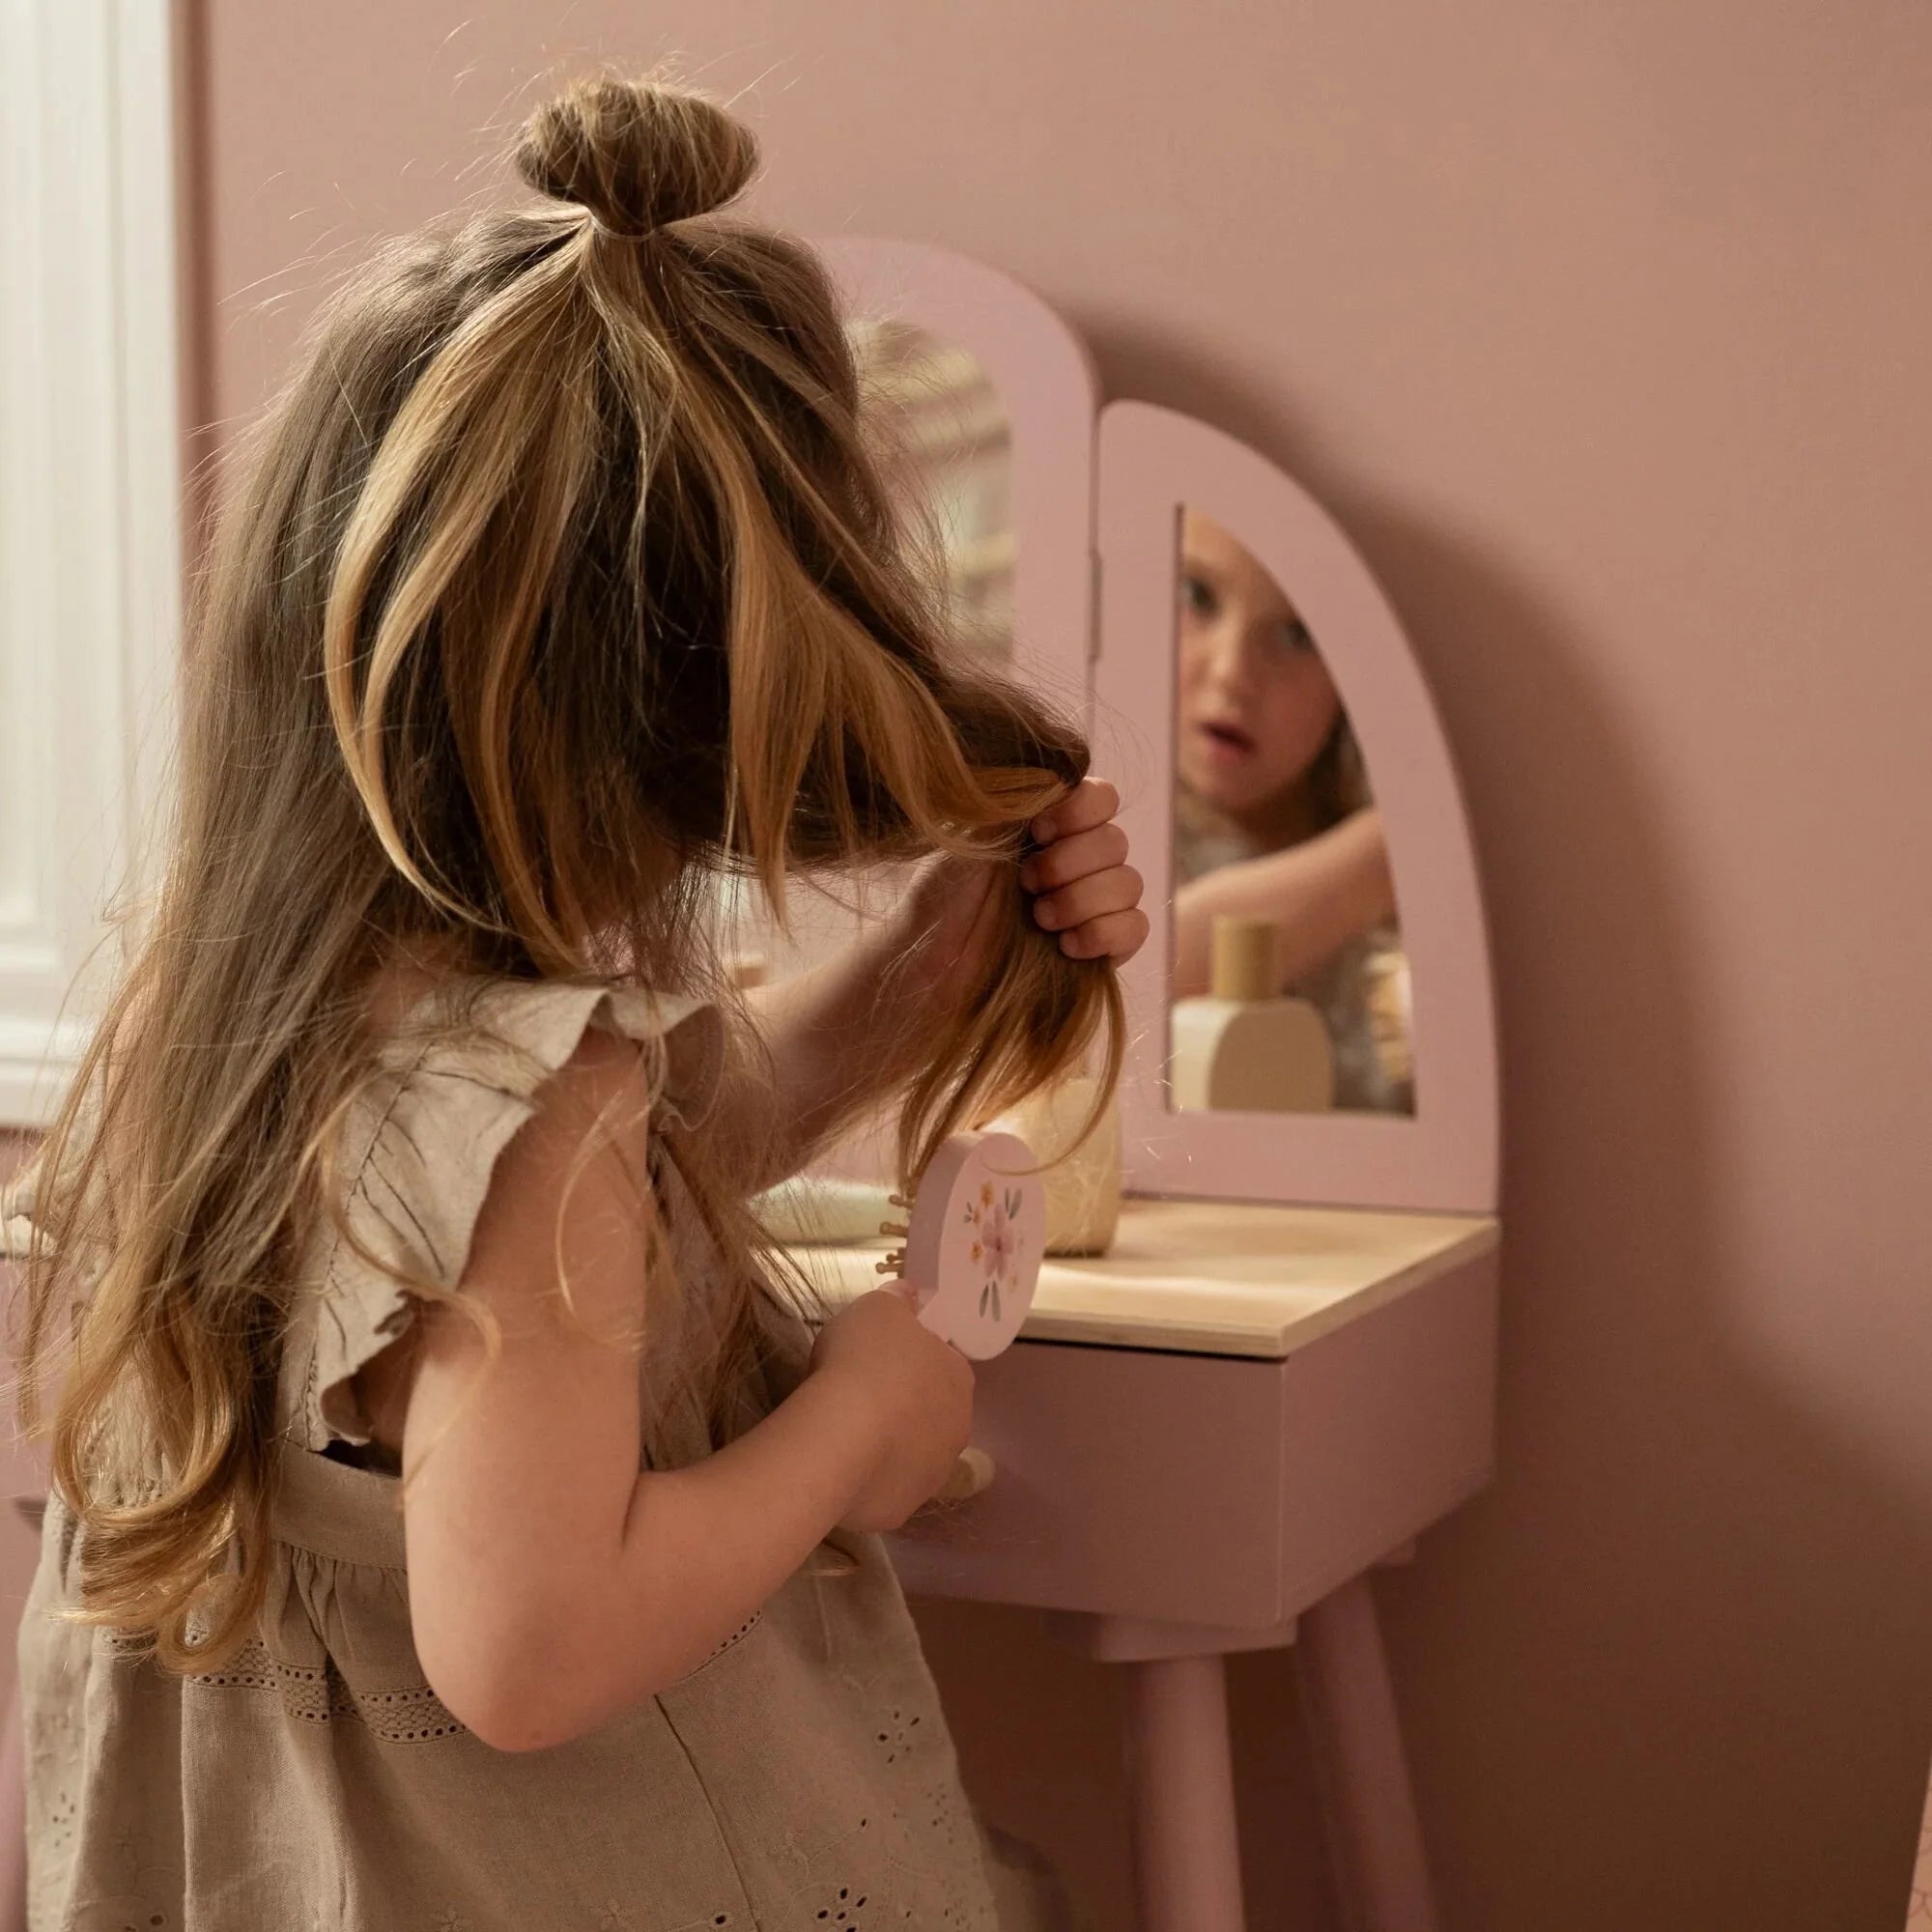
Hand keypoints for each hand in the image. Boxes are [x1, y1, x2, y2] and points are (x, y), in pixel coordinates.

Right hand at [808, 1288, 973, 1531]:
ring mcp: (932, 1474)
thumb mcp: (876, 1308)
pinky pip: (883, 1489)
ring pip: (911, 1456)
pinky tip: (839, 1467)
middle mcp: (957, 1428)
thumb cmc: (863, 1360)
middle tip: (858, 1397)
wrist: (841, 1432)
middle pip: (930, 1413)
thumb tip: (908, 1296)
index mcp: (957, 1377)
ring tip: (844, 1434)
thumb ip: (896, 1300)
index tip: (877, 1359)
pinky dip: (867, 1481)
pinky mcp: (901, 1508)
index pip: (941, 1364)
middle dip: (903, 1407)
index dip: (910, 1360)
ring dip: (887, 1446)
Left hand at [888, 777, 1149, 1003]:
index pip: (1103, 798)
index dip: (1079, 812)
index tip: (1037, 833)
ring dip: (1081, 900)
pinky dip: (1104, 933)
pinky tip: (1065, 945)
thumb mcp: (972, 834)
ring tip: (1039, 918)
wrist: (934, 960)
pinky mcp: (1103, 947)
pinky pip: (1136, 928)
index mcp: (1053, 824)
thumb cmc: (943, 894)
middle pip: (1116, 842)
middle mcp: (1080, 859)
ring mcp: (1095, 904)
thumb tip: (1061, 773)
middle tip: (1027, 884)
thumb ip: (1020, 799)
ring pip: (1129, 884)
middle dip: (1069, 864)